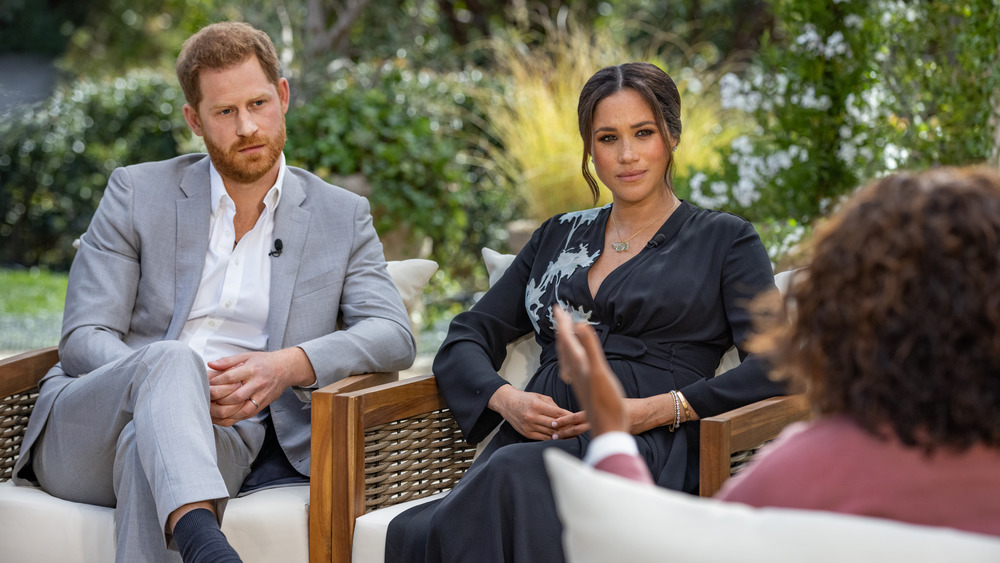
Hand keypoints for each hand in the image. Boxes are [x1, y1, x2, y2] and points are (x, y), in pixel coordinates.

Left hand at [206, 347, 315, 425]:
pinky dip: (231, 418)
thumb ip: (227, 361)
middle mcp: (258, 384)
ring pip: (240, 410)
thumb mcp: (246, 356)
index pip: (230, 377)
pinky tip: (220, 417)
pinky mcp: (262, 405)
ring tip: (209, 410)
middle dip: (217, 399)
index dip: (215, 382)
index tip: (205, 384)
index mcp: (252, 369)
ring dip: (223, 412)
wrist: (286, 369)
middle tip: (204, 399)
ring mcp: (261, 396)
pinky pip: (245, 416)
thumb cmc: (264, 362)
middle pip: (235, 396)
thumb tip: (210, 365)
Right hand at [488, 384, 584, 440]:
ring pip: (550, 433)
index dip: (569, 417)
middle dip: (567, 427)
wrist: (507, 404)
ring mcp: (529, 426)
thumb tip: (567, 415)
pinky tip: (560, 438)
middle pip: (554, 425)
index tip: (578, 420)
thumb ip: (553, 406)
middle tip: (579, 429)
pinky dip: (553, 438)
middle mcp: (532, 416)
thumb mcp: (540, 397)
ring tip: (573, 435)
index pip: (557, 413)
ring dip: (562, 435)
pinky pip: (543, 438)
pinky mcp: (527, 433)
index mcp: (536, 405)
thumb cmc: (526, 399)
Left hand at [553, 306, 628, 436]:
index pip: (566, 338)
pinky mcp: (584, 387)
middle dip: (561, 329)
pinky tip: (575, 361)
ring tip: (564, 333)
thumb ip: (590, 348)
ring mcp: (579, 380)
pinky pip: (573, 367)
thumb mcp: (599, 372)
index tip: (557, 306)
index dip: (562, 322)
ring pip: (567, 357)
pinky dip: (572, 357)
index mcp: (579, 364)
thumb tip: (579, 324)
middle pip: (564, 346)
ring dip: (565, 342)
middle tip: (559, 313)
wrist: (609, 428)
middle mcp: (575, 371)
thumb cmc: (607, 403)